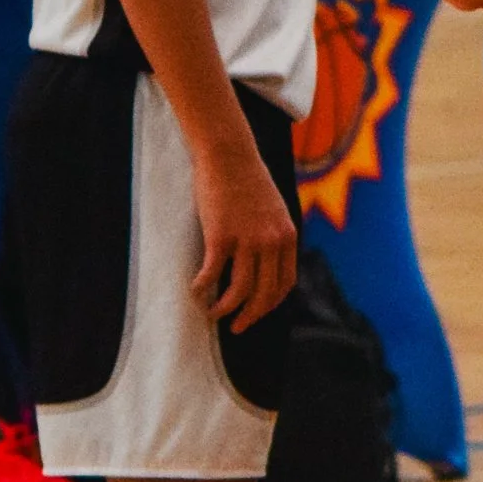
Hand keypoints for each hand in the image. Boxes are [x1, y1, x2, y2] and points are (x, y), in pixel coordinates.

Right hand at [190, 133, 298, 332]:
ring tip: (212, 313)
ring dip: (225, 309)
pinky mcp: (221, 235)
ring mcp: (248, 239)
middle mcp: (272, 241)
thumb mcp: (274, 209)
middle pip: (264, 293)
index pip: (284, 283)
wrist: (230, 154)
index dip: (270, 304)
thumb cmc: (247, 180)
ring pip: (239, 290)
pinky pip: (212, 273)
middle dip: (251, 316)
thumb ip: (274, 235)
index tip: (257, 312)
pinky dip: (202, 288)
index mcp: (287, 236)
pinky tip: (195, 292)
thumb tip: (267, 262)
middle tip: (236, 327)